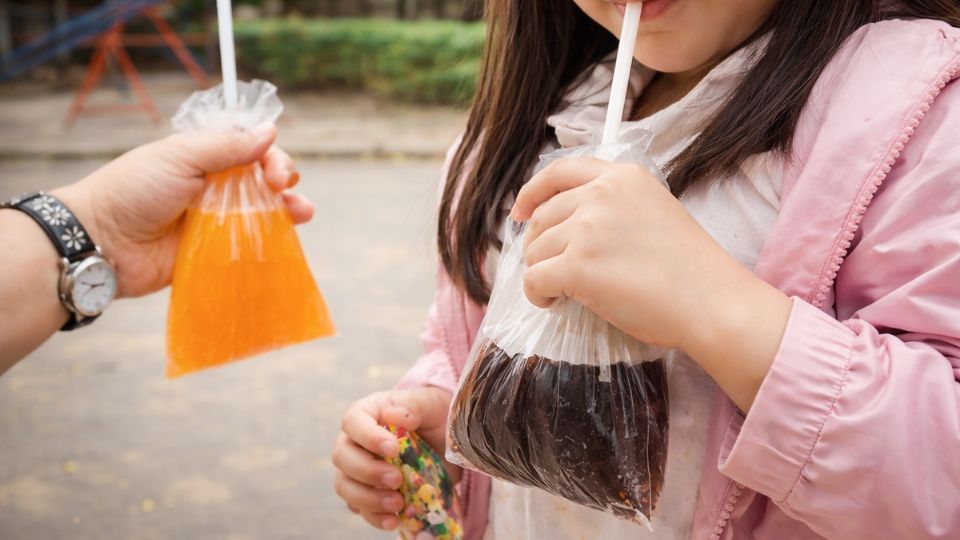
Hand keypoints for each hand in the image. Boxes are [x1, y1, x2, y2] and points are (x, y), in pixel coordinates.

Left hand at [52, 124, 312, 297]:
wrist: (102, 243)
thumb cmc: (134, 191)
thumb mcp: (179, 157)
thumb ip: (226, 146)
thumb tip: (270, 131)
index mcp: (205, 158)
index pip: (252, 149)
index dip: (270, 154)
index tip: (275, 168)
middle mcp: (215, 187)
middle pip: (264, 178)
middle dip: (283, 177)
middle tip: (284, 186)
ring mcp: (217, 220)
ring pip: (265, 211)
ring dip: (289, 208)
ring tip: (303, 212)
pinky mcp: (216, 252)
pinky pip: (251, 245)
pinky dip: (272, 240)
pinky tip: (288, 236)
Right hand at [332, 387, 457, 530]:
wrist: (446, 443)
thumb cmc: (434, 416)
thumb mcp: (431, 405)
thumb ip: (414, 407)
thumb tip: (393, 415)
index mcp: (367, 413)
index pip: (353, 421)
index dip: (367, 436)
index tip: (393, 448)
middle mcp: (355, 441)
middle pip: (342, 456)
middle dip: (367, 471)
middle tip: (396, 479)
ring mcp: (357, 469)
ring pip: (345, 486)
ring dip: (368, 498)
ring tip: (397, 503)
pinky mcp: (367, 493)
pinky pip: (359, 508)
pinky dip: (374, 517)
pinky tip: (394, 519)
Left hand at [511, 157, 791, 409]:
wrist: (711, 302)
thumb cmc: (689, 269)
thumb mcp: (654, 210)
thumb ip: (613, 205)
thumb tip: (566, 224)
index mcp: (622, 176)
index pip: (558, 172)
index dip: (531, 193)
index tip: (519, 213)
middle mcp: (600, 194)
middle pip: (541, 218)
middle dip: (542, 247)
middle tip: (557, 272)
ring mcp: (587, 228)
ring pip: (535, 251)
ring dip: (543, 273)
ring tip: (566, 291)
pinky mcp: (577, 265)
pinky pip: (534, 280)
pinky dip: (538, 295)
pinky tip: (555, 302)